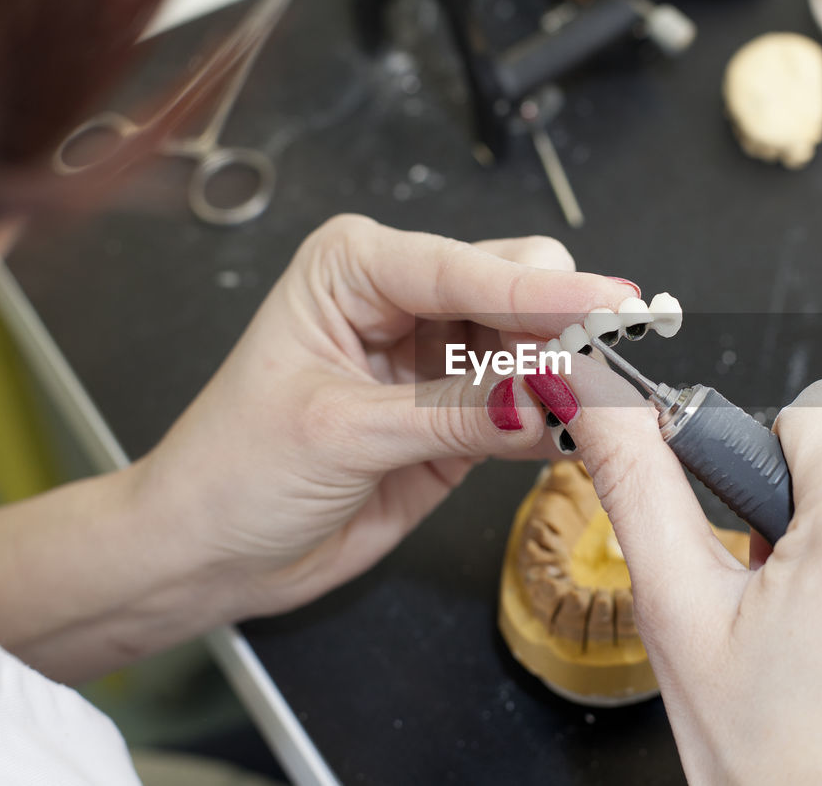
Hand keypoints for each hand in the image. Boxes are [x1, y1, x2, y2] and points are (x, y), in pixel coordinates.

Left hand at [138, 215, 638, 619]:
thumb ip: (455, 415)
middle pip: (516, 288)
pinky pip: (531, 406)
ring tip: (603, 410)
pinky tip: (583, 434)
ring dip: (570, 376)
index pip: (464, 267)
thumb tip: (553, 396)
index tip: (610, 305)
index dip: (539, 293)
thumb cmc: (235, 473)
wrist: (211, 554)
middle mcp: (404, 299)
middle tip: (603, 372)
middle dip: (561, 329)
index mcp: (356, 269)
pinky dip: (559, 420)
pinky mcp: (463, 415)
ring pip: (536, 345)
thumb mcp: (342, 434)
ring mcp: (439, 359)